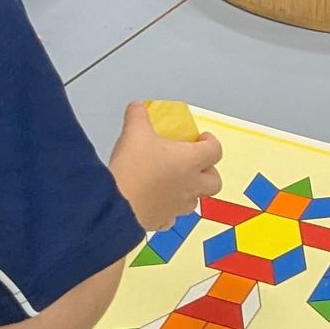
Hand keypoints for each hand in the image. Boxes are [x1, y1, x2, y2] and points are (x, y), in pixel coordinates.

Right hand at [111, 100, 223, 231]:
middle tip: (194, 163)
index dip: (211, 142)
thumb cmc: (132, 167)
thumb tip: (137, 107)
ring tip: (173, 181)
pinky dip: (168, 209)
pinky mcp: (161, 221)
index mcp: (190, 161)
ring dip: (189, 190)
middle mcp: (190, 186)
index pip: (215, 151)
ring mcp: (178, 207)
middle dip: (208, 171)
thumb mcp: (134, 132)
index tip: (201, 138)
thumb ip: (138, 115)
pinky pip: (172, 216)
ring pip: (195, 200)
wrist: (114, 204)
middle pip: (214, 182)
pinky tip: (156, 201)